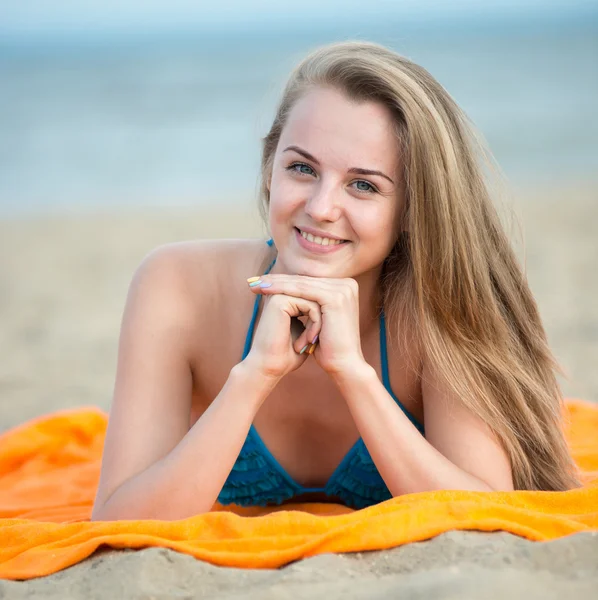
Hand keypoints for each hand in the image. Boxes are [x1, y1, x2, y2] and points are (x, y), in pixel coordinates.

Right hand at [242, 291, 322, 379]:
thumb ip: (314, 319)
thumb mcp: (305, 333)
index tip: (315, 340)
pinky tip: (310, 340)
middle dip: (320, 321)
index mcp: (283, 299)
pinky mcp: (280, 300)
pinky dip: (316, 324)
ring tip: (311, 342)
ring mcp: (279, 294)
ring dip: (318, 324)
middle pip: (315, 298)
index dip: (320, 320)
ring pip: (315, 301)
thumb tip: (331, 313)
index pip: (314, 300)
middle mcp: (280, 293)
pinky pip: (311, 306)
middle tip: (314, 342)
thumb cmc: (287, 355)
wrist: (271, 367)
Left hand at [247, 275, 366, 377]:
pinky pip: (303, 290)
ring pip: (302, 284)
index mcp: (344, 287)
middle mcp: (347, 284)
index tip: (262, 282)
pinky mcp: (336, 297)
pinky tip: (267, 290)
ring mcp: (343, 289)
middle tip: (254, 280)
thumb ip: (309, 303)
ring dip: (276, 283)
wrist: (344, 365)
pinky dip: (283, 289)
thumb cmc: (329, 348)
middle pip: (304, 280)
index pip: (308, 281)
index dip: (284, 281)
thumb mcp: (317, 320)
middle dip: (277, 280)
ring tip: (256, 285)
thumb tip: (289, 291)